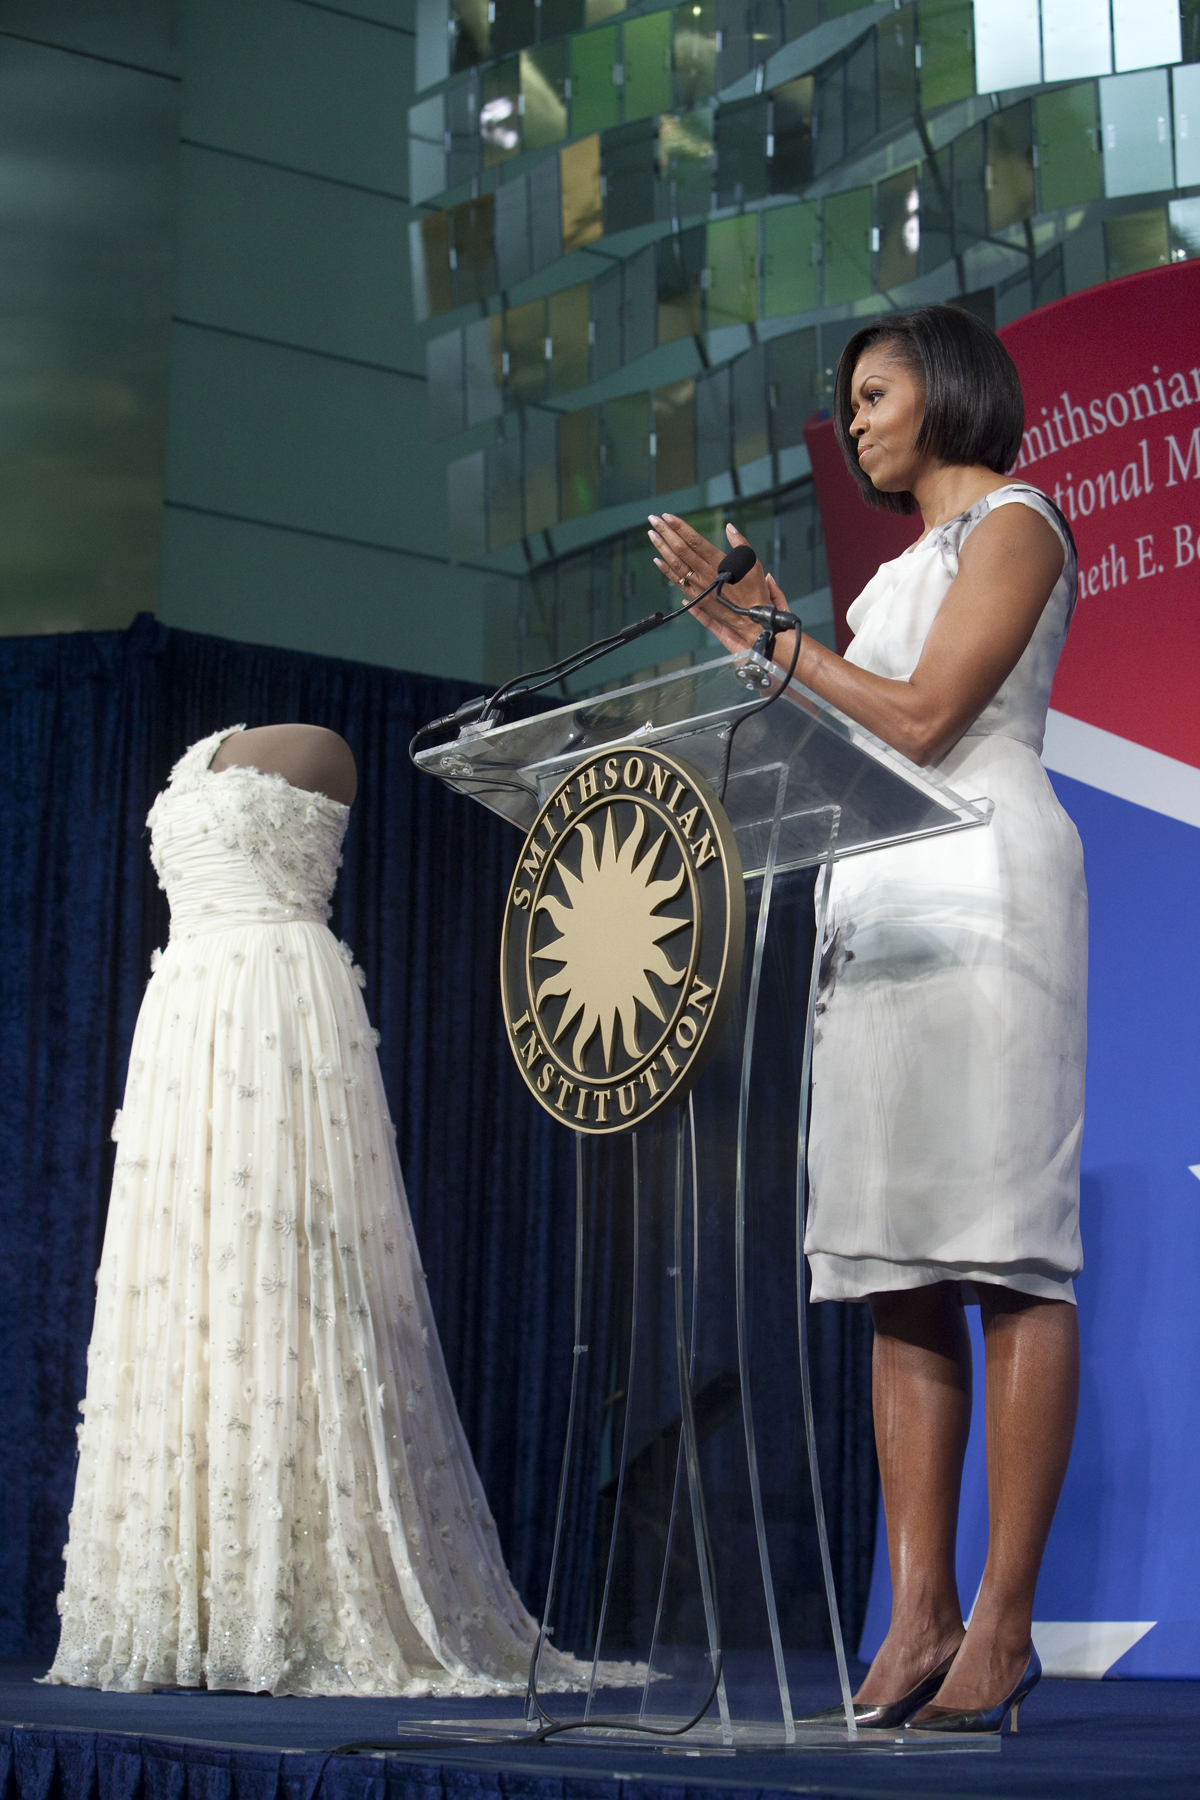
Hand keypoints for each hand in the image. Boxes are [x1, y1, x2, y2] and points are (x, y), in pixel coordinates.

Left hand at [648, 514, 772, 653]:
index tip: (668, 517)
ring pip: (676, 564)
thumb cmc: (754, 592)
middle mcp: (705, 573)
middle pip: (681, 549)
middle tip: (654, 520)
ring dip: (662, 548)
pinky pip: (677, 582)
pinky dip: (666, 570)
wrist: (751, 620)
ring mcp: (698, 587)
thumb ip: (740, 543)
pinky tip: (657, 560)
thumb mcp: (753, 563)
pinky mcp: (696, 598)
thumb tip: (730, 528)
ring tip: (652, 534)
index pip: (695, 540)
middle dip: (666, 532)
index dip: (680, 527)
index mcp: (718, 562)